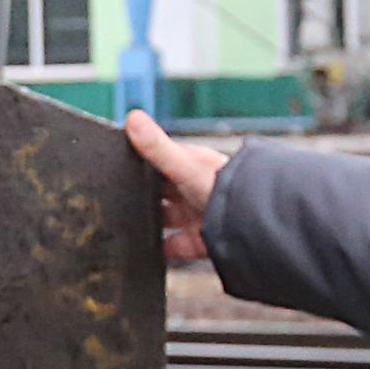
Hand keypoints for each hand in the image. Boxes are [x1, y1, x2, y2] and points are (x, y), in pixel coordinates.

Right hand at [125, 111, 222, 263]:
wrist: (251, 223)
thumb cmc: (224, 187)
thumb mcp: (184, 165)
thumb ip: (156, 146)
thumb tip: (133, 117)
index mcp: (191, 166)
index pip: (159, 161)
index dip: (139, 164)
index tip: (118, 167)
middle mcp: (193, 189)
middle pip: (160, 193)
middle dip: (143, 197)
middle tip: (120, 201)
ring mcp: (196, 215)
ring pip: (166, 220)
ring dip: (152, 224)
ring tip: (131, 227)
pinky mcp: (200, 240)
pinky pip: (176, 247)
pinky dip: (164, 250)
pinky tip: (150, 251)